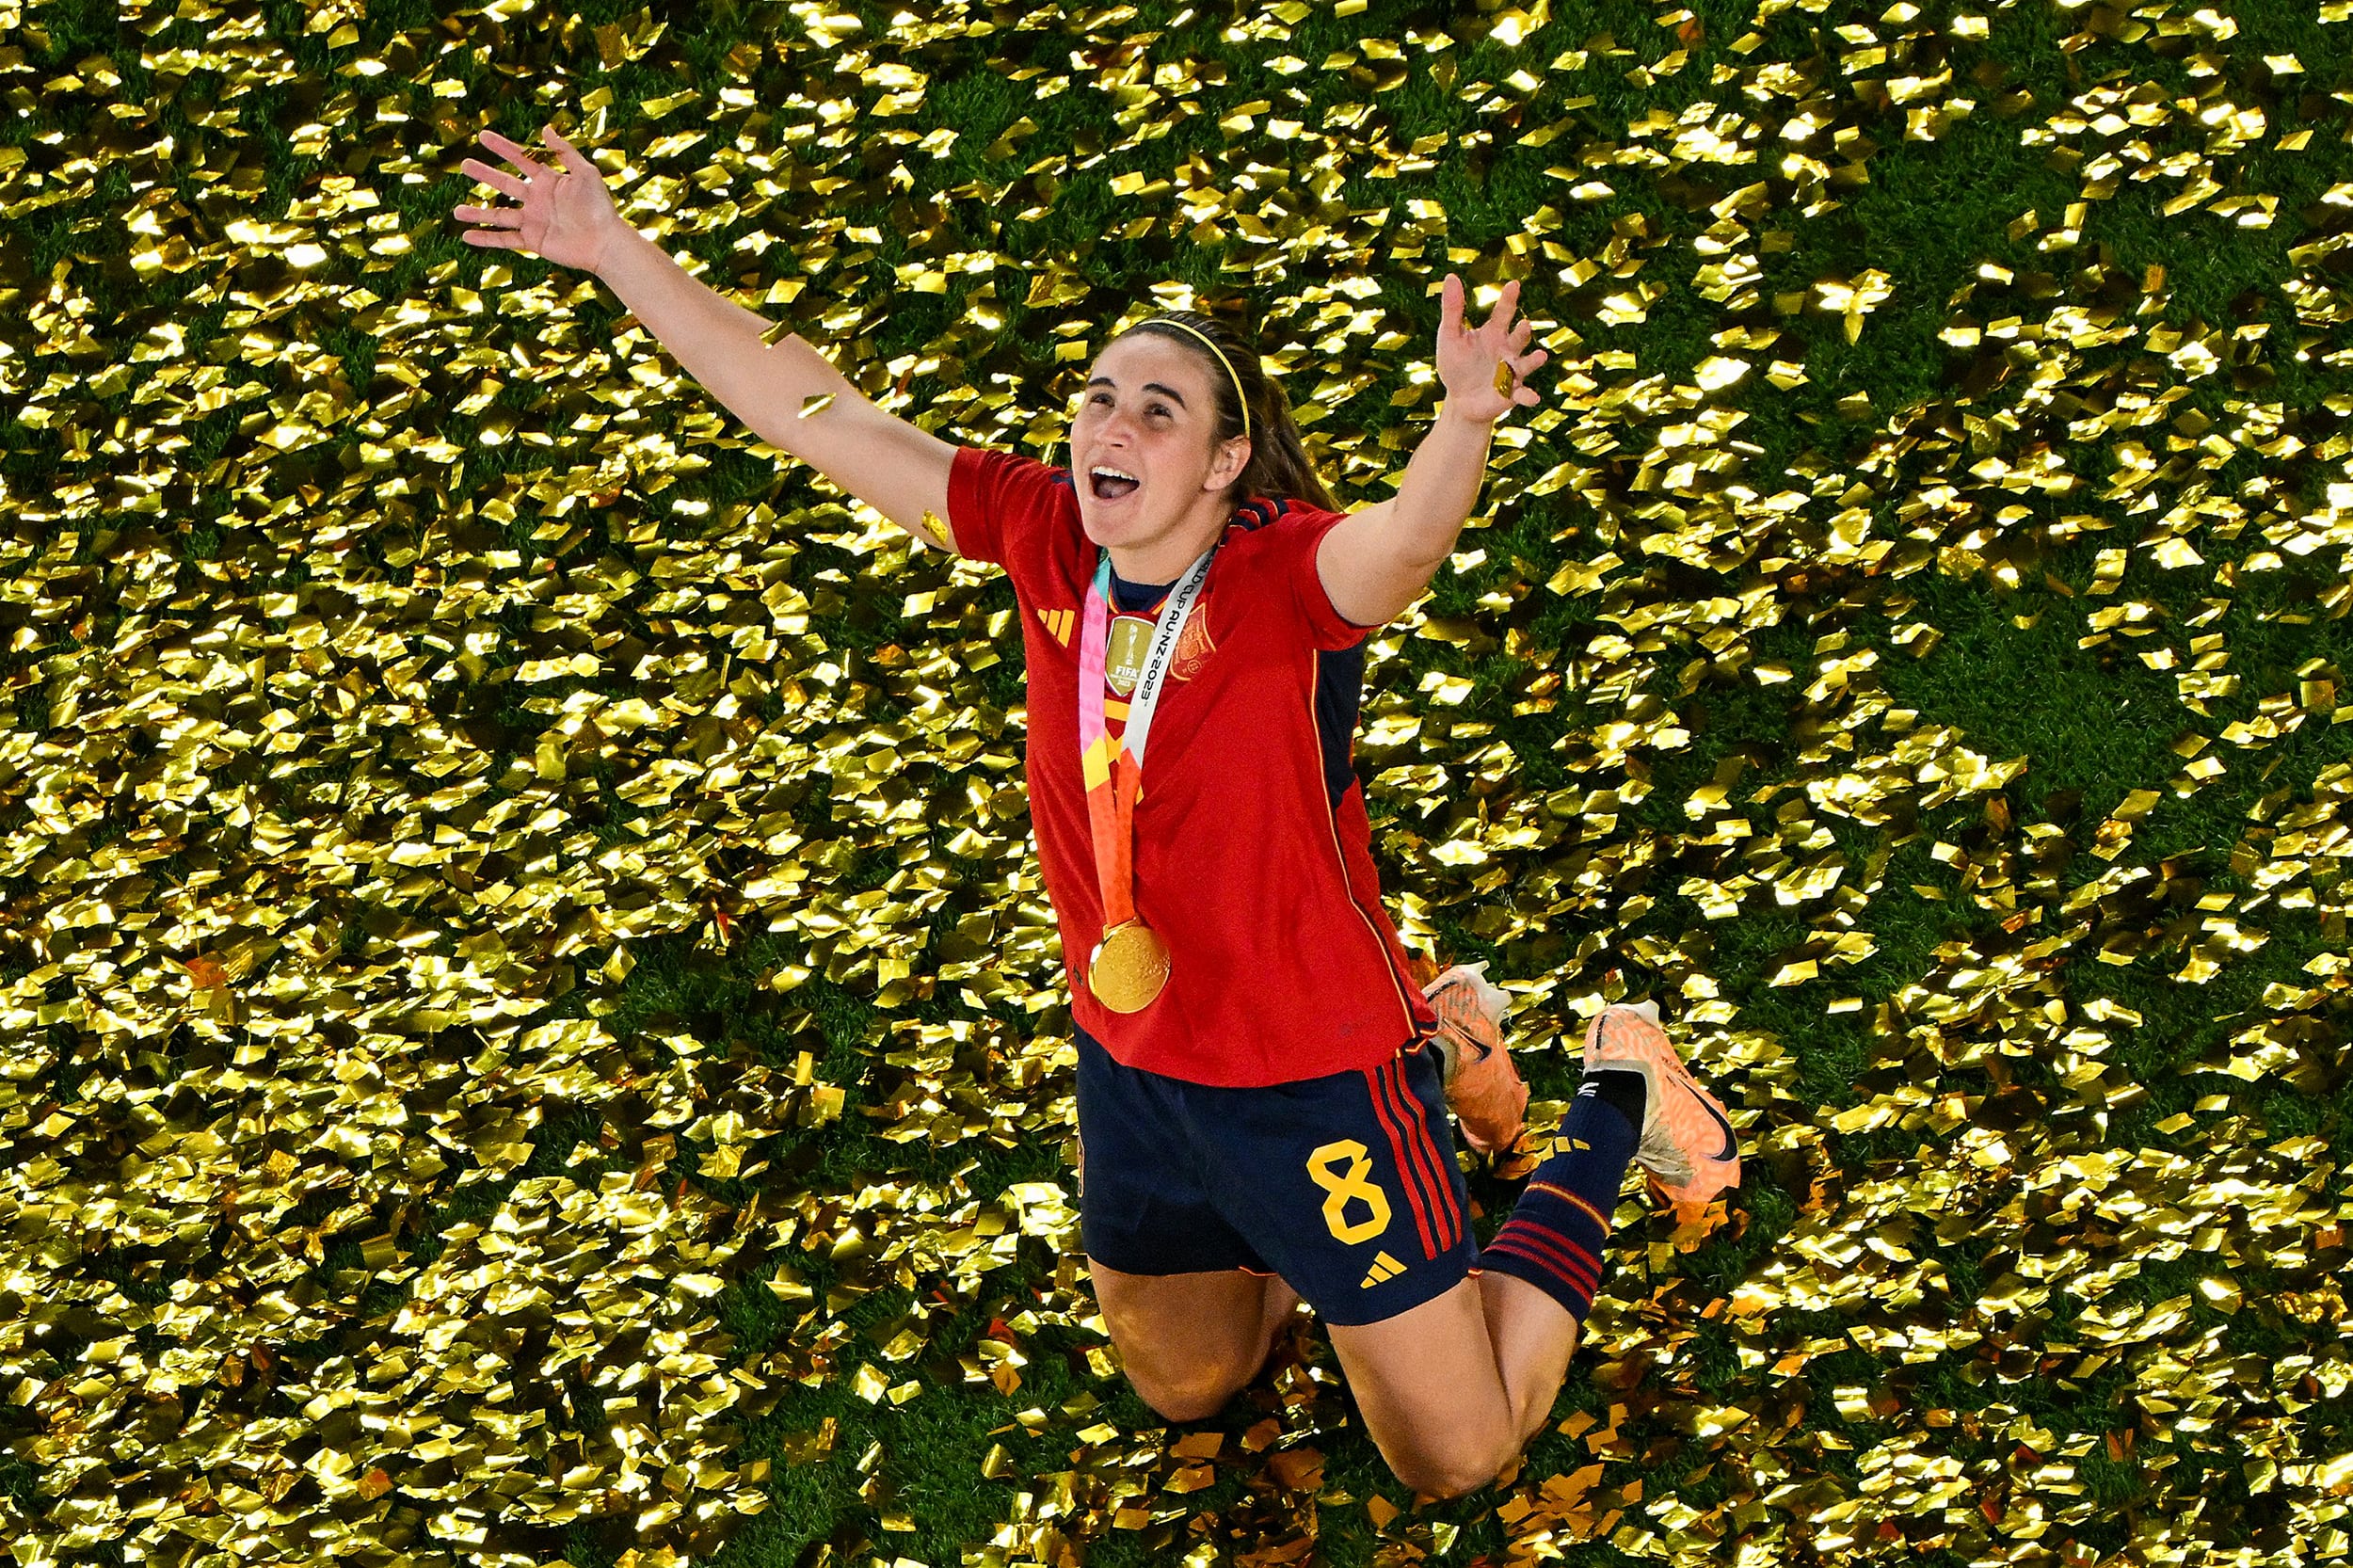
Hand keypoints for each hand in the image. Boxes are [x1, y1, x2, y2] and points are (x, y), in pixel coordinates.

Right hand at [454, 124, 626, 275]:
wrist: (605, 242)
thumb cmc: (600, 207)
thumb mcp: (586, 173)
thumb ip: (565, 152)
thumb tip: (545, 128)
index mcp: (548, 181)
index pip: (520, 159)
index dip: (502, 147)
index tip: (482, 135)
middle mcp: (537, 199)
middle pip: (504, 184)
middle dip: (484, 174)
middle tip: (464, 164)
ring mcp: (533, 220)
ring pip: (499, 214)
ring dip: (477, 213)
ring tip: (456, 211)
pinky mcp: (533, 240)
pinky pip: (505, 239)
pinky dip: (486, 239)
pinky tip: (466, 237)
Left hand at [1434, 274, 1546, 425]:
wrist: (1460, 400)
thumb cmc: (1456, 364)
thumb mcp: (1449, 336)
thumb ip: (1452, 309)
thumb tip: (1451, 275)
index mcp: (1494, 333)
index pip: (1503, 312)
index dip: (1508, 299)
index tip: (1514, 285)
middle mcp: (1507, 349)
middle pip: (1519, 337)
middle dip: (1523, 332)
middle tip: (1523, 324)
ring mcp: (1512, 372)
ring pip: (1526, 363)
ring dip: (1533, 360)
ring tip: (1540, 356)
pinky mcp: (1512, 394)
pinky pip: (1523, 394)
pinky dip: (1528, 396)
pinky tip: (1533, 398)